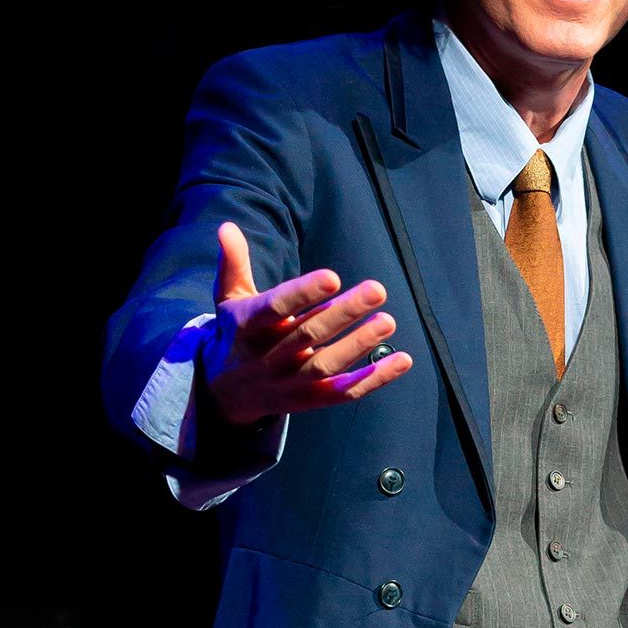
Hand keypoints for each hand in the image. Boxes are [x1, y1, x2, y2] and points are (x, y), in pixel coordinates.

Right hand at [197, 222, 412, 425]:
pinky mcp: (309, 401)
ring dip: (360, 344)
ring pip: (327, 365)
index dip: (304, 294)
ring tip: (388, 321)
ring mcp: (288, 383)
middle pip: (309, 336)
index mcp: (247, 327)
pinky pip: (344, 393)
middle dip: (344, 313)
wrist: (225, 393)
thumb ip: (234, 264)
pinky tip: (401, 360)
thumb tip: (227, 226)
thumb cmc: (236, 333)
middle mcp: (267, 358)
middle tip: (377, 289)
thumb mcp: (228, 298)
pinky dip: (374, 379)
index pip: (275, 309)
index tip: (333, 277)